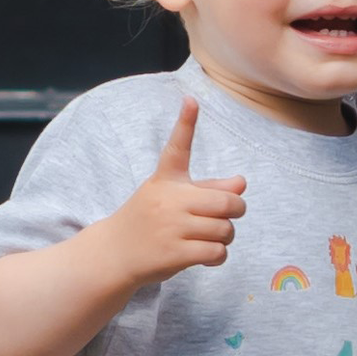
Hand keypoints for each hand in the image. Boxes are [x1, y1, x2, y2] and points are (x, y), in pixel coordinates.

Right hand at [105, 98, 246, 287]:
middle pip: (227, 202)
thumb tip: (242, 183)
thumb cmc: (150, 220)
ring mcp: (171, 227)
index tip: (191, 100)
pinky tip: (207, 255)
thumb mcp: (172, 198)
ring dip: (226, 236)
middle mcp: (169, 200)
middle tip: (229, 215)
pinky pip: (217, 252)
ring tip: (210, 237)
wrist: (115, 253)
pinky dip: (219, 255)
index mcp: (166, 179)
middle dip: (236, 210)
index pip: (177, 148)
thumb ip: (208, 189)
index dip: (186, 123)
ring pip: (225, 229)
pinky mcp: (175, 253)